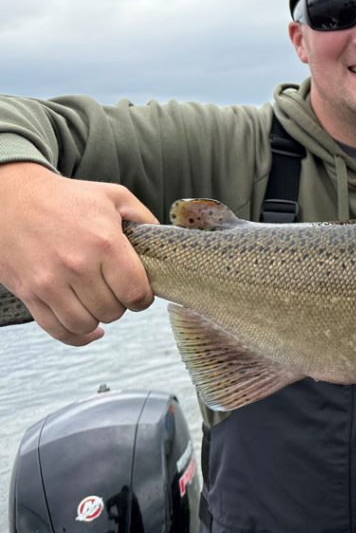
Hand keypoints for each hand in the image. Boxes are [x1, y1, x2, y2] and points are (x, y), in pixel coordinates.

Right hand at [0, 163, 157, 345]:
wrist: (10, 198)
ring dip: (98, 319)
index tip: (141, 293)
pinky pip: (56, 329)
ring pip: (85, 324)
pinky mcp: (29, 293)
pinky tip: (88, 329)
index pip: (135, 292)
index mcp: (105, 243)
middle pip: (112, 311)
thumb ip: (144, 217)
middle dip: (120, 305)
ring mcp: (50, 282)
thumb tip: (163, 240)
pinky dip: (76, 336)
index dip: (144, 298)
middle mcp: (77, 266)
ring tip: (100, 304)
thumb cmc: (64, 197)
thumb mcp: (114, 196)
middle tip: (117, 292)